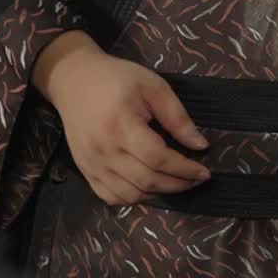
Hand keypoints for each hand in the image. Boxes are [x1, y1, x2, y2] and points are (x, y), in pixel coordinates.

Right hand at [31, 31, 209, 205]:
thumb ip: (177, 117)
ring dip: (157, 195)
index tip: (204, 172)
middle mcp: (104, 150)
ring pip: (130, 195)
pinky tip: (148, 187)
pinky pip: (110, 197)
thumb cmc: (116, 78)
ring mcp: (92, 164)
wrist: (73, 79)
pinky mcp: (84, 171)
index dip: (185, 169)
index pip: (158, 158)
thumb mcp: (153, 86)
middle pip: (146, 181)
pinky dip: (133, 198)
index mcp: (121, 125)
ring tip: (174, 183)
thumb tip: (200, 145)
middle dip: (178, 185)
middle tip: (195, 180)